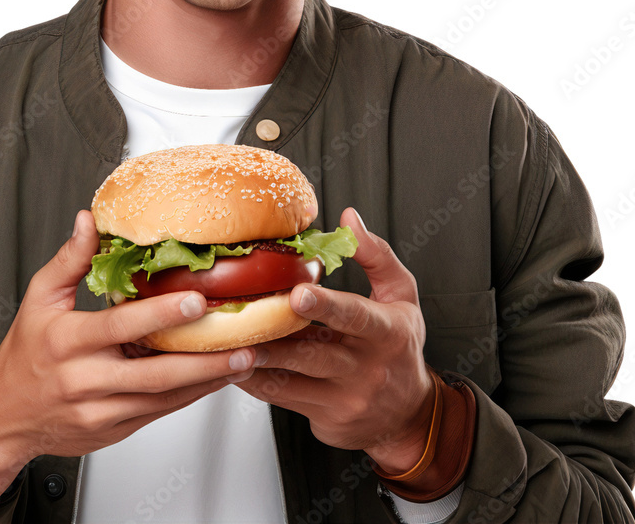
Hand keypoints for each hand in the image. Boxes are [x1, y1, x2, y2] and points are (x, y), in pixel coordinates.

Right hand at [0, 210, 259, 464]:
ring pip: (163, 398)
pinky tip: (215, 379)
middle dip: (202, 359)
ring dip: (206, 381)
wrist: (3, 418)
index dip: (160, 314)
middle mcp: (85, 380)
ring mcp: (100, 410)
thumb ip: (70, 259)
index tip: (196, 300)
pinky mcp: (113, 430)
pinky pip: (158, 413)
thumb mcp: (39, 299)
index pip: (120, 325)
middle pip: (153, 373)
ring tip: (243, 360)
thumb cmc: (24, 354)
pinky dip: (190, 396)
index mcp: (67, 342)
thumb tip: (89, 221)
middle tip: (242, 343)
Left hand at [231, 207, 434, 473]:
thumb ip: (376, 255)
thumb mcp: (402, 296)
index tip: (298, 292)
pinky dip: (255, 379)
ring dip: (258, 359)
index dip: (325, 305)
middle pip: (315, 352)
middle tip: (243, 319)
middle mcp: (365, 368)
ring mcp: (344, 397)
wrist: (407, 416)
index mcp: (386, 332)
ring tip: (227, 339)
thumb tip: (348, 219)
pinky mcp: (323, 416)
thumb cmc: (400, 345)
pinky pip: (282, 398)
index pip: (356, 317)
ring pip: (292, 378)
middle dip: (277, 337)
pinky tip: (232, 360)